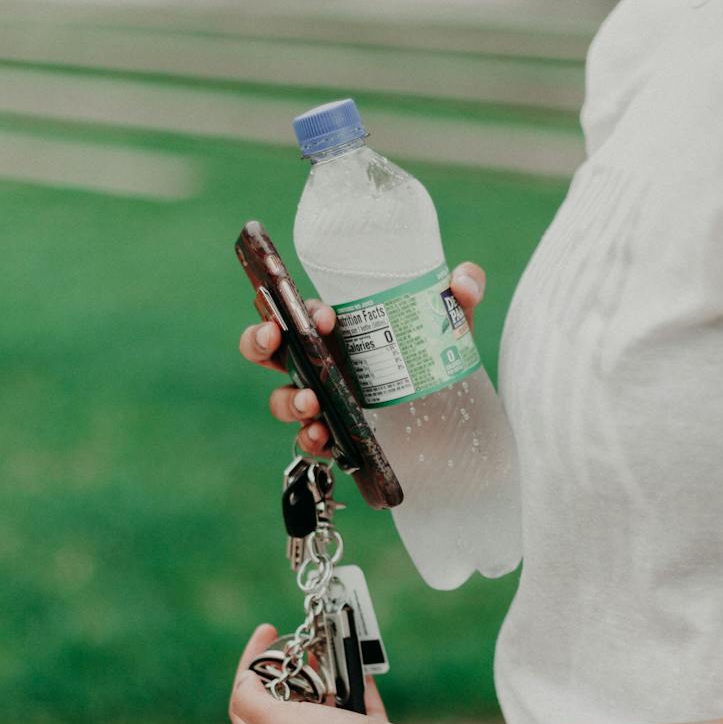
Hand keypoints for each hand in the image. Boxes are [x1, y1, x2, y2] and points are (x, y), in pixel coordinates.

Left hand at [229, 624, 451, 723]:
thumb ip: (251, 702)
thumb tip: (244, 682)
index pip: (245, 710)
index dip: (249, 669)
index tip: (266, 634)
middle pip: (283, 709)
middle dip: (288, 672)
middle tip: (296, 644)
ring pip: (322, 708)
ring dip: (323, 676)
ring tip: (326, 649)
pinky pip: (356, 711)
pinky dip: (354, 686)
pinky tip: (356, 667)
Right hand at [236, 262, 486, 455]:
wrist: (455, 413)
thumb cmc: (439, 353)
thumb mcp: (452, 319)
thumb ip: (463, 290)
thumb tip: (462, 283)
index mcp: (337, 329)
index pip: (302, 312)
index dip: (300, 309)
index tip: (325, 317)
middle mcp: (322, 363)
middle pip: (269, 349)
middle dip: (259, 341)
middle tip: (273, 338)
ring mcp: (326, 400)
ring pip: (283, 398)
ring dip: (288, 399)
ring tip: (312, 403)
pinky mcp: (337, 435)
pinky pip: (309, 440)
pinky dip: (310, 440)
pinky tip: (321, 438)